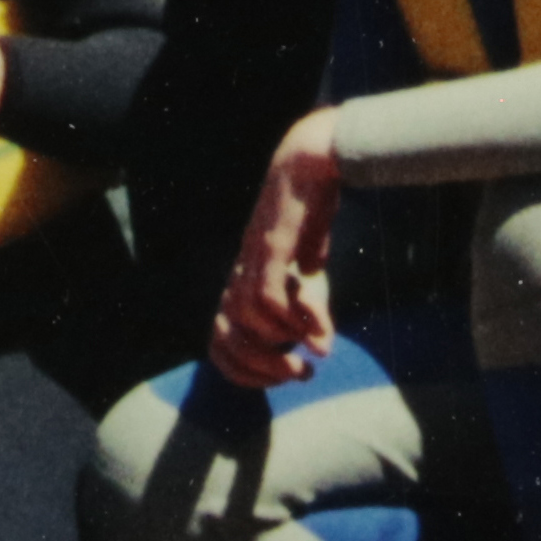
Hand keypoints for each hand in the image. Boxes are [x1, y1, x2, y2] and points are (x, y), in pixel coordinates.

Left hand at [207, 124, 355, 387]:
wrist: (310, 161)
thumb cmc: (309, 217)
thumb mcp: (311, 272)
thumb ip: (310, 310)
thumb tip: (322, 351)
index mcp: (241, 280)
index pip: (218, 341)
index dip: (241, 370)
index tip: (279, 379)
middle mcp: (240, 272)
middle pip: (224, 336)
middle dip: (259, 367)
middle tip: (296, 374)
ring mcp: (252, 258)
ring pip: (244, 317)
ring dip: (276, 344)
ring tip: (307, 354)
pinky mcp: (271, 244)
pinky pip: (265, 293)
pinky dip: (286, 318)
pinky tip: (313, 324)